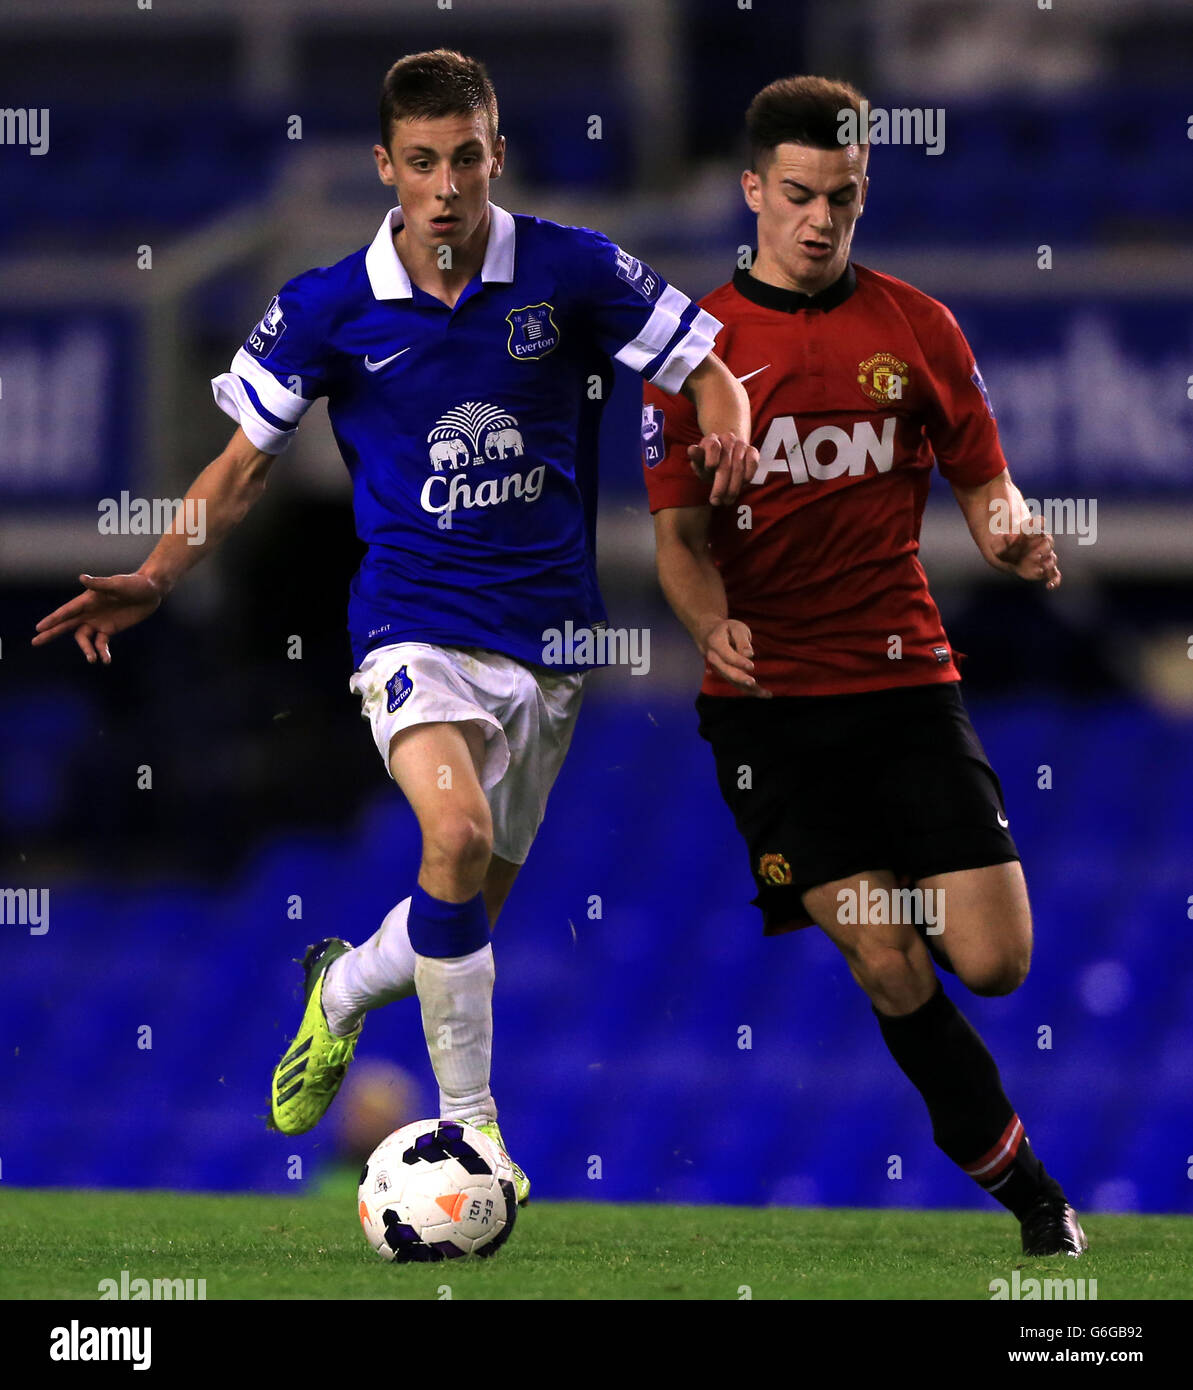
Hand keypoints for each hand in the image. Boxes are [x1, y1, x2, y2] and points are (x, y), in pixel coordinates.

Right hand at [32, 572, 163, 663]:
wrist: (150, 591)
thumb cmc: (133, 584)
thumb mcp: (117, 584)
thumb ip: (100, 584)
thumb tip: (82, 578)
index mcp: (87, 600)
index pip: (66, 611)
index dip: (53, 619)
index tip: (39, 628)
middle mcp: (89, 611)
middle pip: (66, 625)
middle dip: (51, 633)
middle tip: (36, 642)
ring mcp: (98, 621)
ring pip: (84, 638)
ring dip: (86, 649)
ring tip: (92, 659)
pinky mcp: (110, 629)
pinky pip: (101, 643)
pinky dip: (102, 652)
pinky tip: (105, 660)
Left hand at [688, 432, 758, 505]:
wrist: (724, 456)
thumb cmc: (708, 463)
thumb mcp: (699, 462)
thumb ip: (696, 458)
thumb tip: (691, 450)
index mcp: (712, 440)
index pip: (713, 446)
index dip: (711, 459)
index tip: (709, 470)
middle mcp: (728, 439)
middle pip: (726, 463)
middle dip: (720, 486)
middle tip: (715, 501)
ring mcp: (741, 445)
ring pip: (739, 467)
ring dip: (733, 488)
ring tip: (727, 501)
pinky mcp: (752, 451)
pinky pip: (753, 463)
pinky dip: (749, 475)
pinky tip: (744, 485)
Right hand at [696, 616, 771, 696]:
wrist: (708, 634)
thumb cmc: (726, 630)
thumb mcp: (735, 627)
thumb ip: (742, 640)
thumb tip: (749, 654)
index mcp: (715, 644)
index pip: (727, 656)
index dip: (739, 662)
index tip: (751, 666)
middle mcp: (714, 659)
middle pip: (727, 671)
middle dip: (740, 679)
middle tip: (753, 683)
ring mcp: (718, 669)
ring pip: (733, 681)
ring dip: (749, 689)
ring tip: (766, 694)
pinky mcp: (725, 675)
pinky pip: (737, 684)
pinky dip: (750, 690)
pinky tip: (764, 693)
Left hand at [991, 519, 1060, 590]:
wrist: (1005, 552)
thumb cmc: (1004, 543)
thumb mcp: (999, 540)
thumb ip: (1005, 538)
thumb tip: (1010, 537)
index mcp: (1031, 531)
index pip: (1037, 525)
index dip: (1036, 525)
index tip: (1030, 529)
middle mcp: (1040, 543)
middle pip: (1048, 543)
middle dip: (1043, 549)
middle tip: (1036, 555)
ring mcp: (1043, 556)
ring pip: (1052, 559)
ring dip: (1047, 564)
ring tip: (1040, 569)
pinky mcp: (1043, 569)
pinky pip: (1054, 574)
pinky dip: (1054, 580)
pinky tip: (1049, 586)